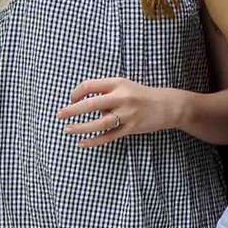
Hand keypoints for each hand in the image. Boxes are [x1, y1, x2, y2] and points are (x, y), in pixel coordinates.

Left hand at [57, 78, 181, 144]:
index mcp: (118, 84)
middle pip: (91, 104)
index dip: (76, 93)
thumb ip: (106, 92)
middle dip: (72, 110)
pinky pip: (109, 136)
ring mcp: (127, 114)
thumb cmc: (142, 95)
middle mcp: (122, 98)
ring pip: (99, 123)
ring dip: (80, 127)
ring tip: (67, 129)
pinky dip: (94, 141)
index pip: (90, 86)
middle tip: (60, 115)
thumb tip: (84, 104)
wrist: (168, 105)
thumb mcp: (125, 86)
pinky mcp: (131, 128)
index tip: (71, 99)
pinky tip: (83, 143)